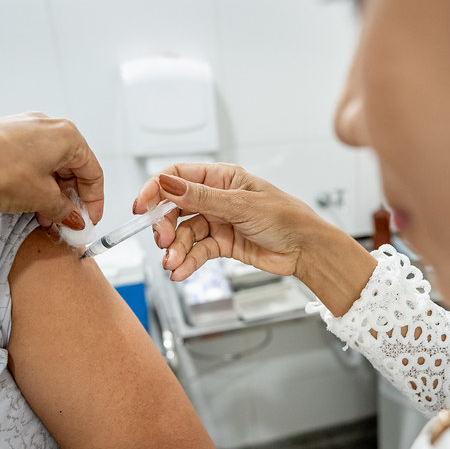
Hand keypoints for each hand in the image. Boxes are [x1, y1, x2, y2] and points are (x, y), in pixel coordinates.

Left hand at [0, 111, 103, 227]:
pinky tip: (26, 202)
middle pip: (71, 167)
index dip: (93, 202)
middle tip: (65, 223)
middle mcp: (47, 126)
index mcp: (66, 135)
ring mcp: (23, 128)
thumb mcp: (40, 198)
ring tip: (44, 218)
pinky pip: (29, 161)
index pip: (93, 172)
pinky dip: (34, 183)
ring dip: (51, 193)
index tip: (88, 222)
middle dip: (70, 199)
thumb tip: (74, 218)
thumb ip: (64, 210)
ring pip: (49, 165)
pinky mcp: (3, 136)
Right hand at [135, 163, 330, 281]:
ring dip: (175, 249)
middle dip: (166, 225)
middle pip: (176, 208)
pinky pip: (196, 252)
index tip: (142, 207)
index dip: (156, 189)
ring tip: (172, 264)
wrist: (307, 250)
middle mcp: (216, 198)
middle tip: (163, 240)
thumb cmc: (286, 218)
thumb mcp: (241, 206)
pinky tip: (180, 272)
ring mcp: (217, 221)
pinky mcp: (221, 244)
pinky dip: (186, 262)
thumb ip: (201, 198)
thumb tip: (167, 183)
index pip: (178, 176)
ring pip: (185, 234)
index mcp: (221, 178)